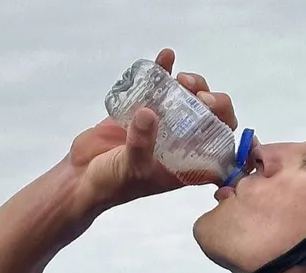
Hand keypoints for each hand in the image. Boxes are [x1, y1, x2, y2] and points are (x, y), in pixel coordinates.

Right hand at [68, 48, 238, 210]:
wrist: (80, 175)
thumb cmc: (111, 182)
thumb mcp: (131, 168)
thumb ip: (141, 143)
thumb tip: (149, 113)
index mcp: (187, 163)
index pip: (220, 143)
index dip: (224, 123)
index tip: (211, 109)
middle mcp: (180, 142)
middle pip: (210, 116)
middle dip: (211, 100)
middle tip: (198, 94)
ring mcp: (163, 124)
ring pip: (189, 99)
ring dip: (192, 85)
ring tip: (182, 79)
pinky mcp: (143, 108)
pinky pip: (159, 87)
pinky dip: (164, 71)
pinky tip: (166, 57)